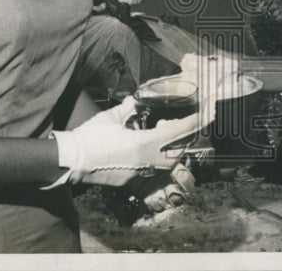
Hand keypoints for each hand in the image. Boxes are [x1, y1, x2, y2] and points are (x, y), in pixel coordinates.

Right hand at [50, 99, 202, 186]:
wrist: (71, 161)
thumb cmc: (89, 138)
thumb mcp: (112, 117)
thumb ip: (130, 107)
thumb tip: (137, 98)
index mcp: (145, 143)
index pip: (181, 130)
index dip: (199, 119)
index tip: (211, 109)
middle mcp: (148, 161)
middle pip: (181, 149)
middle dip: (187, 134)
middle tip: (183, 120)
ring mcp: (141, 175)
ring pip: (172, 164)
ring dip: (175, 149)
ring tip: (164, 135)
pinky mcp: (133, 184)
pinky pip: (156, 177)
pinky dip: (161, 165)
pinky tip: (155, 154)